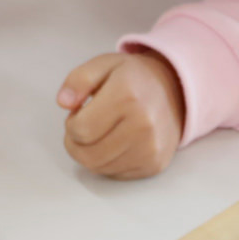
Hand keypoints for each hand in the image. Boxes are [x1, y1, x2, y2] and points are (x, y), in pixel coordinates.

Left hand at [57, 51, 184, 179]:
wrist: (175, 90)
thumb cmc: (133, 78)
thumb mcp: (103, 65)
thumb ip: (78, 80)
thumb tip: (63, 102)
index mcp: (127, 96)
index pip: (81, 130)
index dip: (71, 124)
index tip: (79, 113)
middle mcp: (143, 125)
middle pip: (88, 155)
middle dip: (76, 143)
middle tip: (84, 127)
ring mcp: (151, 148)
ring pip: (100, 168)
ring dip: (90, 153)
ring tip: (99, 133)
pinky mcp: (154, 164)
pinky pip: (116, 174)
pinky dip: (107, 162)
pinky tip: (114, 143)